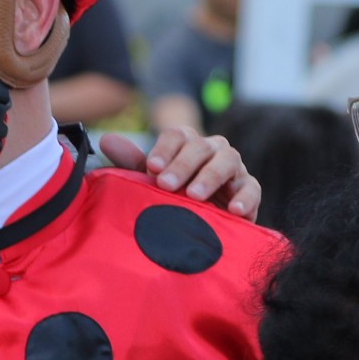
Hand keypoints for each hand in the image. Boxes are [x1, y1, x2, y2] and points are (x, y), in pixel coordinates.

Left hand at [98, 127, 259, 221]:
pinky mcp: (248, 191)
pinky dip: (245, 197)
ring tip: (193, 195)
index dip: (165, 148)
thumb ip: (130, 162)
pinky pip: (252, 188)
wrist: (198, 225)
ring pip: (228, 160)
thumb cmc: (170, 196)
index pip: (177, 135)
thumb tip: (106, 139)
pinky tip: (232, 209)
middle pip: (201, 146)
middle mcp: (212, 150)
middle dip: (182, 164)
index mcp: (186, 144)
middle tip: (165, 184)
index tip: (151, 167)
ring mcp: (233, 169)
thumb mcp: (148, 180)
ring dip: (210, 176)